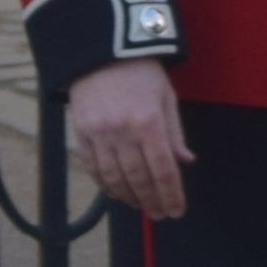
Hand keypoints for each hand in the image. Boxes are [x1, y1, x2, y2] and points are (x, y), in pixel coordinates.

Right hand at [64, 58, 193, 219]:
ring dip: (129, 197)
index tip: (176, 211)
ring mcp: (99, 133)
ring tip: (140, 206)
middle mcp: (123, 131)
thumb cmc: (139, 72)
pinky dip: (105, 184)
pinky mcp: (81, 132)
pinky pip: (93, 166)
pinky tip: (116, 192)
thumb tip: (184, 162)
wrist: (100, 51)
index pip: (163, 170)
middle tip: (160, 215)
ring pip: (114, 177)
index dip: (171, 195)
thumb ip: (174, 132)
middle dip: (152, 201)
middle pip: (139, 179)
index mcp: (149, 122)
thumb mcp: (165, 97)